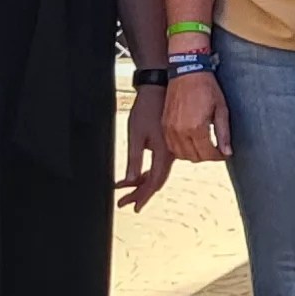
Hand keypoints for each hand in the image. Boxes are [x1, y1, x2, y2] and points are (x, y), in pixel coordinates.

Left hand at [120, 90, 173, 208]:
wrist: (159, 89)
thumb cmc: (147, 109)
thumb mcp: (135, 134)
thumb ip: (134, 158)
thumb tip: (130, 180)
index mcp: (164, 153)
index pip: (154, 182)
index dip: (142, 196)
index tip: (132, 206)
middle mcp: (170, 154)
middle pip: (155, 180)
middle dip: (139, 192)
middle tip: (124, 202)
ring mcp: (170, 149)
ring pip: (156, 173)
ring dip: (140, 183)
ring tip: (125, 190)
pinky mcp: (166, 144)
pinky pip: (157, 164)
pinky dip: (145, 172)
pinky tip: (135, 176)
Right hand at [164, 69, 231, 161]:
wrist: (186, 72)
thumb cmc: (206, 88)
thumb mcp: (221, 109)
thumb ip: (223, 133)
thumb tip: (227, 152)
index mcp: (196, 128)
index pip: (207, 154)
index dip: (218, 156)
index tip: (224, 153)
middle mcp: (180, 131)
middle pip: (194, 157)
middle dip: (207, 156)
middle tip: (215, 149)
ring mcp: (169, 129)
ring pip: (181, 154)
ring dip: (193, 154)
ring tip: (204, 146)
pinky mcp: (164, 125)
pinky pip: (171, 146)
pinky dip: (181, 149)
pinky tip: (190, 142)